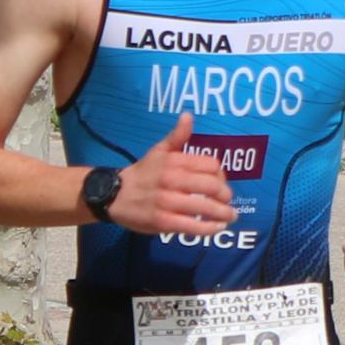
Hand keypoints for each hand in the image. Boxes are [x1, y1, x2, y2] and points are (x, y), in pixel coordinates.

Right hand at [98, 115, 236, 237]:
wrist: (114, 195)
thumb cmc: (142, 173)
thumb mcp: (158, 151)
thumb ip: (177, 136)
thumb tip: (189, 115)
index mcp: (174, 161)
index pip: (212, 165)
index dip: (222, 175)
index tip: (221, 182)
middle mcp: (172, 179)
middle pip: (213, 186)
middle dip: (226, 196)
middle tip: (228, 201)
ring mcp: (168, 202)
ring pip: (206, 207)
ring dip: (224, 213)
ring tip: (230, 216)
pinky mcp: (163, 222)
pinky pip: (193, 226)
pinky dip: (210, 228)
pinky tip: (217, 227)